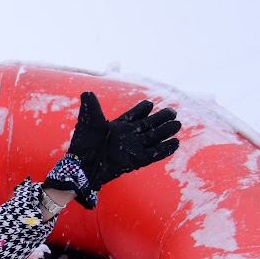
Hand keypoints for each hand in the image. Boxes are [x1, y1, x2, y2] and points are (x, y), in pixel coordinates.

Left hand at [45, 91, 181, 208]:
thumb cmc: (83, 145)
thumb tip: (87, 92)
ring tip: (177, 124)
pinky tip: (176, 143)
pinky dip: (164, 149)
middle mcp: (127, 136)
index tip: (149, 103)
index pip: (133, 116)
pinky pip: (153, 154)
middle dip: (160, 118)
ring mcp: (132, 148)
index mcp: (117, 127)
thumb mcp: (88, 123)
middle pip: (148, 125)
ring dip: (165, 131)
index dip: (142, 110)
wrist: (82, 166)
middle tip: (172, 111)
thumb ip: (91, 108)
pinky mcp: (135, 161)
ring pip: (154, 138)